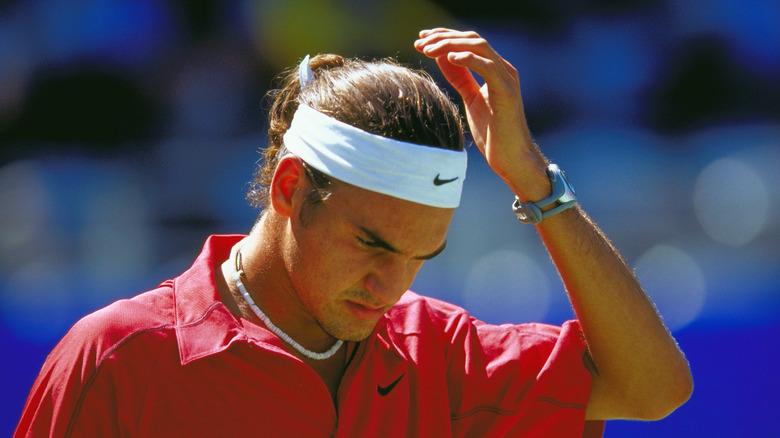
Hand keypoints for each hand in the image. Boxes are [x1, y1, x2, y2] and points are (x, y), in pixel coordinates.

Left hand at [414, 28, 547, 197]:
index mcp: (495, 70)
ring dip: (450, 44)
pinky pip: (487, 66)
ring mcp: (507, 79)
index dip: (444, 37)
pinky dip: (468, 58)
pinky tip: (449, 58)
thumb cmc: (493, 134)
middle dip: (443, 37)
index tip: (421, 40)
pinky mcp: (507, 92)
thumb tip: (443, 57)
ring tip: (428, 50)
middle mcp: (503, 69)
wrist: (512, 159)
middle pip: (472, 39)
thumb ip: (460, 77)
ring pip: (479, 46)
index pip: (468, 42)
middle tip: (420, 42)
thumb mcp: (471, 99)